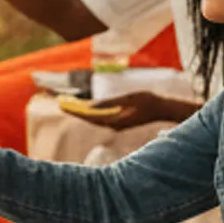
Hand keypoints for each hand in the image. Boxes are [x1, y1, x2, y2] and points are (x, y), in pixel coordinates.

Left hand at [66, 89, 197, 131]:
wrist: (163, 109)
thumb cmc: (147, 101)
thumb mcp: (127, 98)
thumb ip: (108, 103)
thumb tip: (89, 107)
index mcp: (115, 120)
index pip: (89, 116)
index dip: (74, 111)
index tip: (61, 105)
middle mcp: (113, 125)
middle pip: (89, 118)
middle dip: (74, 110)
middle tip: (59, 102)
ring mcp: (116, 124)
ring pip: (94, 118)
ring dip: (81, 111)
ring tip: (68, 103)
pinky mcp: (119, 121)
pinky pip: (100, 117)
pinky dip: (91, 112)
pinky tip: (83, 106)